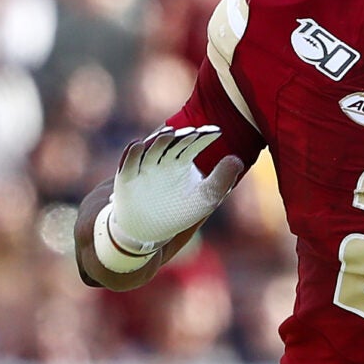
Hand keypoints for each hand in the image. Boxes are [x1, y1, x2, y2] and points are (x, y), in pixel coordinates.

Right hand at [101, 125, 245, 263]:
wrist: (149, 231)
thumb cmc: (179, 211)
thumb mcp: (206, 197)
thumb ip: (222, 179)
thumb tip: (237, 159)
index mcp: (181, 160)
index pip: (193, 143)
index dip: (204, 136)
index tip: (216, 132)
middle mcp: (163, 160)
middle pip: (173, 143)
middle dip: (182, 137)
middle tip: (193, 132)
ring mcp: (144, 167)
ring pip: (152, 149)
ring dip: (160, 140)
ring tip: (170, 133)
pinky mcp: (127, 177)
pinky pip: (128, 163)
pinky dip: (132, 154)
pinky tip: (138, 145)